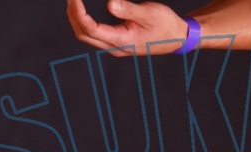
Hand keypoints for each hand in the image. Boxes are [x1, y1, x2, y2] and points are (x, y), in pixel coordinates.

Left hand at [66, 0, 188, 55]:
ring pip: (86, 35)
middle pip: (83, 33)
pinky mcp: (116, 42)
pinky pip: (93, 34)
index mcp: (122, 41)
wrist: (177, 37)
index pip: (91, 29)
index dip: (79, 13)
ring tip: (73, 1)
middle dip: (73, 14)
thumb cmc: (165, 25)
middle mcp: (115, 47)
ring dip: (76, 18)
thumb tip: (110, 4)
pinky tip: (82, 10)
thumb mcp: (149, 13)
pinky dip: (84, 21)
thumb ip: (128, 9)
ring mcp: (115, 46)